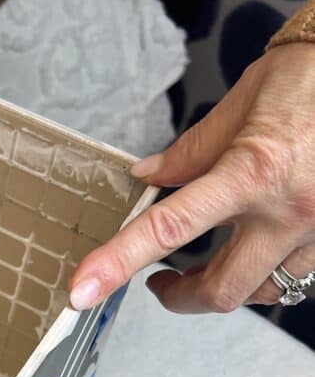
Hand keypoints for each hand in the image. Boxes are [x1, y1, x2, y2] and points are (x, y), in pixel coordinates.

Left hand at [69, 42, 314, 313]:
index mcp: (251, 173)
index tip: (83, 289)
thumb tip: (148, 178)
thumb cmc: (308, 78)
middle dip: (181, 298)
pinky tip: (252, 247)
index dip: (118, 263)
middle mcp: (288, 211)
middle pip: (223, 290)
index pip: (168, 230)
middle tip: (159, 284)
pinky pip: (295, 273)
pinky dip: (265, 269)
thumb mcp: (237, 107)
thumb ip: (188, 154)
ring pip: (264, 289)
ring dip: (227, 284)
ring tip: (204, 263)